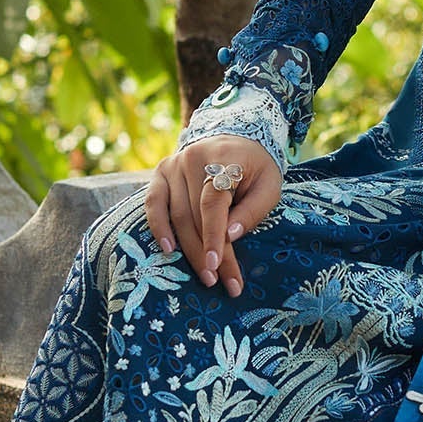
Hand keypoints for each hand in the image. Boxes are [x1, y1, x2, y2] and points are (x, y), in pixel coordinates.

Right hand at [143, 136, 282, 298]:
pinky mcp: (160, 173)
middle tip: (218, 282)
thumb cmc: (256, 167)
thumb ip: (252, 209)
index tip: (218, 266)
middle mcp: (192, 159)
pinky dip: (158, 227)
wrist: (235, 139)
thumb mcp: (269, 185)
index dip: (214, 236)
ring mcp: (173, 165)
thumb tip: (231, 236)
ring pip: (176, 215)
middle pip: (194, 215)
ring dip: (188, 250)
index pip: (213, 203)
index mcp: (223, 160)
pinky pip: (153, 203)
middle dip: (206, 253)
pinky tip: (168, 250)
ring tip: (204, 276)